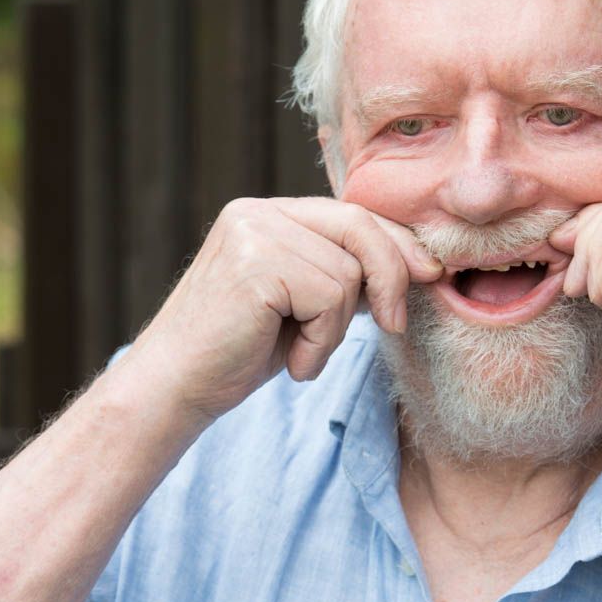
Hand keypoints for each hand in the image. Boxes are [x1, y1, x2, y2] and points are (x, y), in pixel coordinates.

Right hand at [129, 197, 441, 427]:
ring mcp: (253, 232)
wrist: (174, 389)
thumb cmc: (237, 354)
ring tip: (298, 353)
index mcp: (266, 214)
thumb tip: (418, 263)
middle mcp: (257, 211)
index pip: (350, 213)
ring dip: (336, 329)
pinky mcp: (255, 262)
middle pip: (358, 226)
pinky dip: (321, 342)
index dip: (395, 244)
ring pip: (348, 271)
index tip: (428, 274)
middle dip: (391, 276)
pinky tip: (289, 361)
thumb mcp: (301, 307)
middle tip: (395, 325)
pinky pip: (330, 297)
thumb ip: (343, 275)